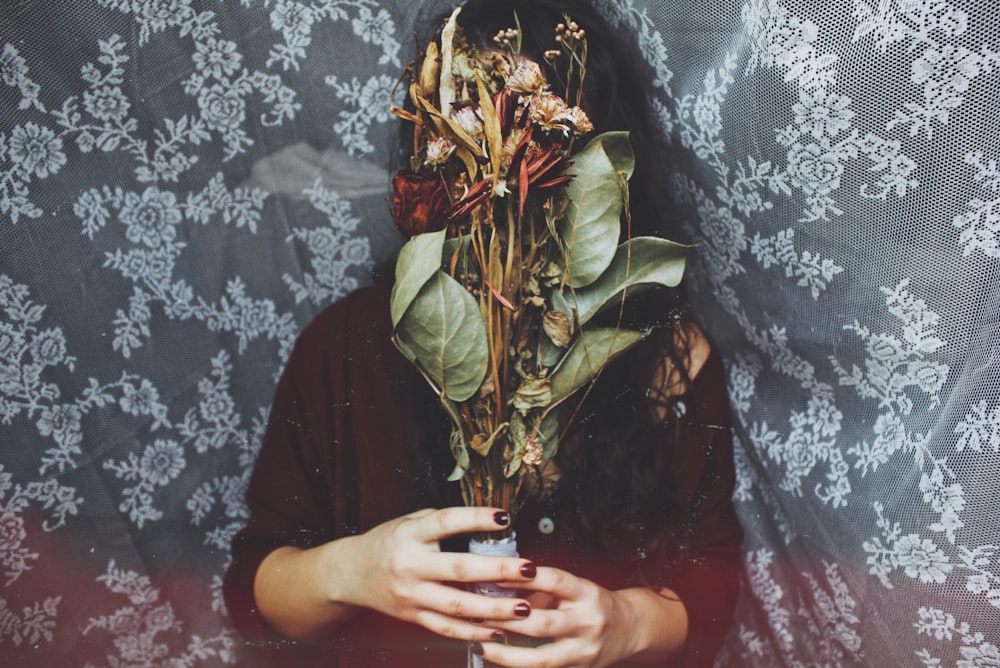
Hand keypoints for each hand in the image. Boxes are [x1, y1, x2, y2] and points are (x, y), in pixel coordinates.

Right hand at [335, 506, 537, 642]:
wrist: (351, 574)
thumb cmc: (388, 541)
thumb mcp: (410, 522)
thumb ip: (443, 522)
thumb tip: (488, 521)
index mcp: (411, 534)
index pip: (446, 522)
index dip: (476, 518)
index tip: (504, 517)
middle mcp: (411, 565)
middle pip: (459, 569)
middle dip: (498, 570)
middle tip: (529, 569)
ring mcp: (412, 595)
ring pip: (457, 606)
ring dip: (494, 609)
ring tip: (525, 607)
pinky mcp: (414, 617)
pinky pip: (448, 628)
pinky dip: (475, 632)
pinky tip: (499, 630)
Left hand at [473, 567, 686, 666]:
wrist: (630, 629)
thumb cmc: (594, 603)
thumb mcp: (575, 588)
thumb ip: (542, 589)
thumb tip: (500, 585)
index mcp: (586, 594)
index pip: (555, 581)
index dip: (525, 578)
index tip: (496, 574)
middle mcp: (587, 623)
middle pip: (543, 624)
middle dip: (507, 620)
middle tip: (477, 612)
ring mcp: (582, 652)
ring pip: (540, 658)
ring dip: (505, 653)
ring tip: (480, 643)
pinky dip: (517, 666)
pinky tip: (496, 658)